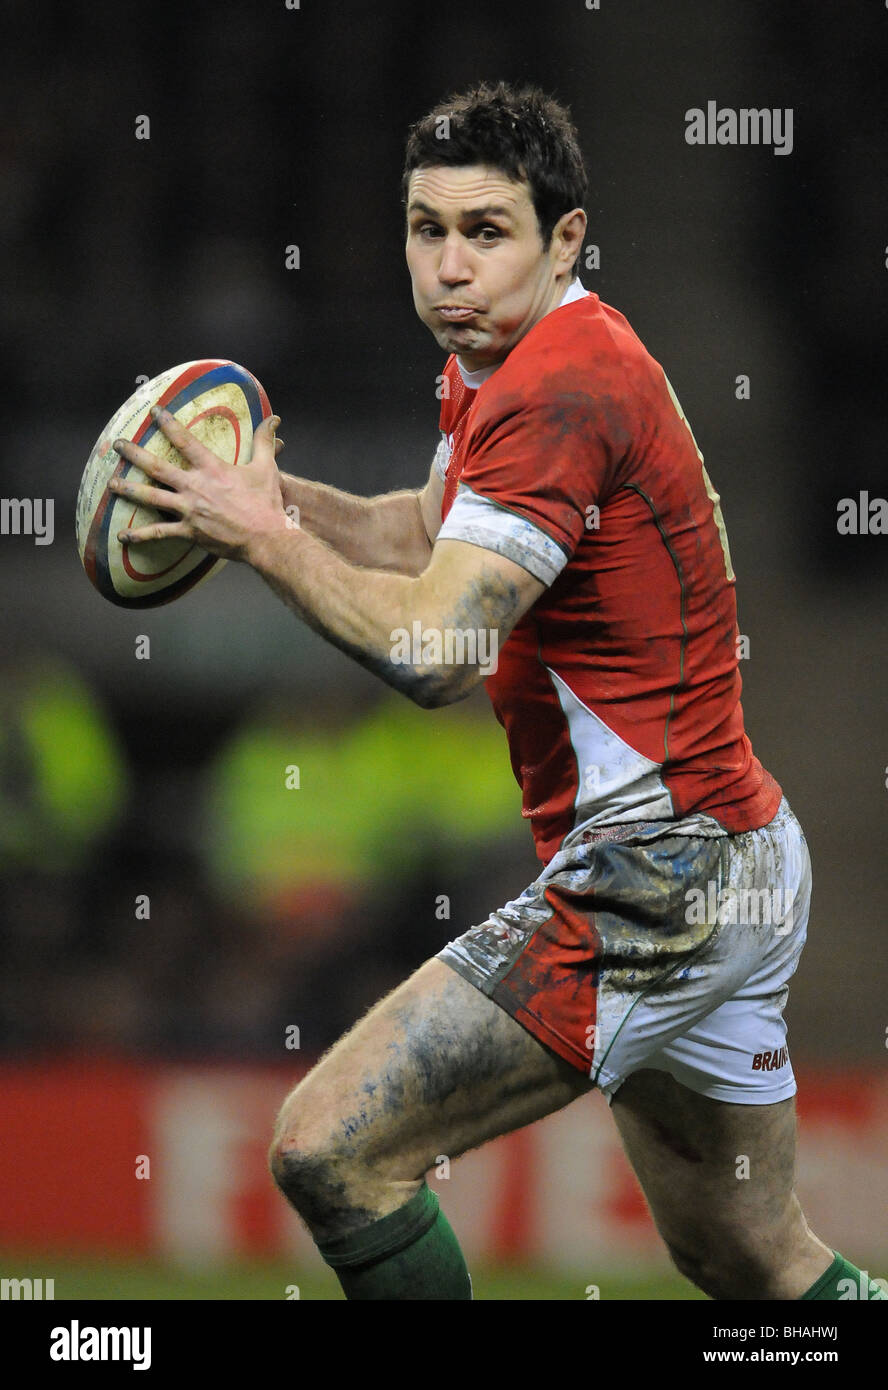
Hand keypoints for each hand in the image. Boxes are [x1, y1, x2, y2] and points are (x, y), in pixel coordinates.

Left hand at [111, 408, 289, 562]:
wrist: (266, 537)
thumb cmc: (266, 502)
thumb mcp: (266, 467)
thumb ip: (264, 442)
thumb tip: (273, 419)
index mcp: (212, 469)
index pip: (184, 440)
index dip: (167, 423)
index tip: (154, 411)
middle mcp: (195, 487)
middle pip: (157, 467)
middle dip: (134, 454)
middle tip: (117, 444)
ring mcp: (189, 510)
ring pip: (151, 498)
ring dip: (129, 490)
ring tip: (111, 484)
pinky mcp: (189, 532)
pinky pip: (159, 533)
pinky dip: (140, 535)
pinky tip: (123, 536)